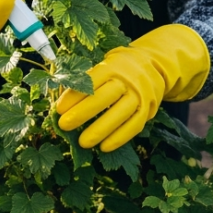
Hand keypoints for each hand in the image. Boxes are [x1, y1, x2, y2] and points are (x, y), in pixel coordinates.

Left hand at [54, 25, 208, 151]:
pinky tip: (104, 147)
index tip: (59, 109)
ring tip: (82, 143)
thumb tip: (62, 102)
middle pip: (103, 97)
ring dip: (99, 130)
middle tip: (64, 125)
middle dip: (82, 113)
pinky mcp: (148, 109)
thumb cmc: (118, 70)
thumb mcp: (105, 66)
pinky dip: (119, 138)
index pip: (90, 81)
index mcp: (112, 67)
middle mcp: (126, 79)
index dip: (74, 95)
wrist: (153, 65)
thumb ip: (87, 81)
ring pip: (119, 113)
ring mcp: (139, 94)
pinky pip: (134, 126)